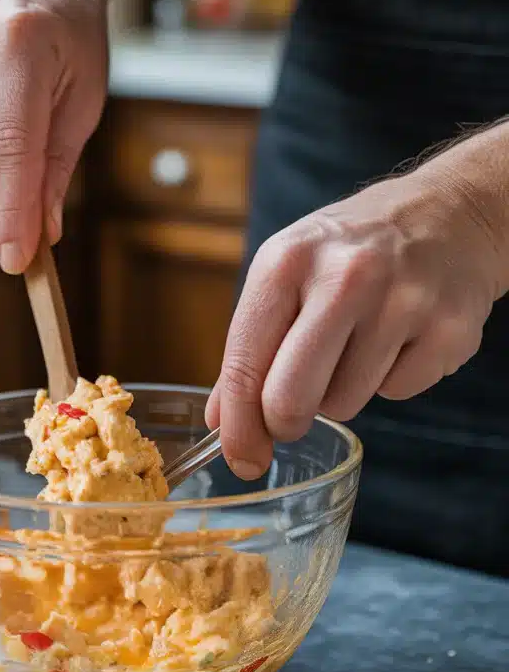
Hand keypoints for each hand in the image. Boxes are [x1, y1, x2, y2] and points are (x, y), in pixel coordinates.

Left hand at [207, 169, 502, 478]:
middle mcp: (345, 277)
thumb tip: (222, 420)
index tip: (242, 458)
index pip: (245, 363)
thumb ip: (252, 344)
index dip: (238, 426)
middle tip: (290, 417)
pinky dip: (392, 379)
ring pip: (345, 404)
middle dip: (284, 423)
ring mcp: (403, 302)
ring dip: (343, 392)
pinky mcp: (449, 329)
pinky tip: (401, 337)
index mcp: (288, 260)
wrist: (449, 212)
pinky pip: (398, 393)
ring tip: (359, 342)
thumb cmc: (355, 248)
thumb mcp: (289, 271)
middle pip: (291, 398)